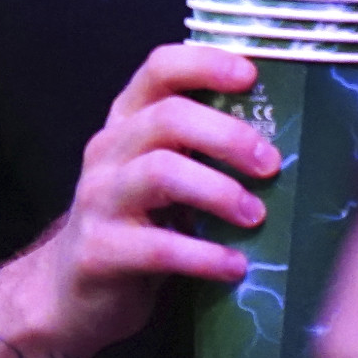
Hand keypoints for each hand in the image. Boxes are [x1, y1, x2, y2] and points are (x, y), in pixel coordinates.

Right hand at [18, 43, 279, 357]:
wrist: (70, 293)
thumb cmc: (136, 224)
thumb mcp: (163, 175)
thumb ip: (201, 149)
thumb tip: (288, 140)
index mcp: (127, 121)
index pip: (160, 68)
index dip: (206, 64)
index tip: (252, 76)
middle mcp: (108, 150)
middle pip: (169, 118)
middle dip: (229, 136)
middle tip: (272, 165)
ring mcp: (99, 199)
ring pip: (162, 173)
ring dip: (220, 192)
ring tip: (256, 215)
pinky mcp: (100, 251)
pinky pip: (158, 247)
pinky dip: (204, 255)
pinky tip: (234, 266)